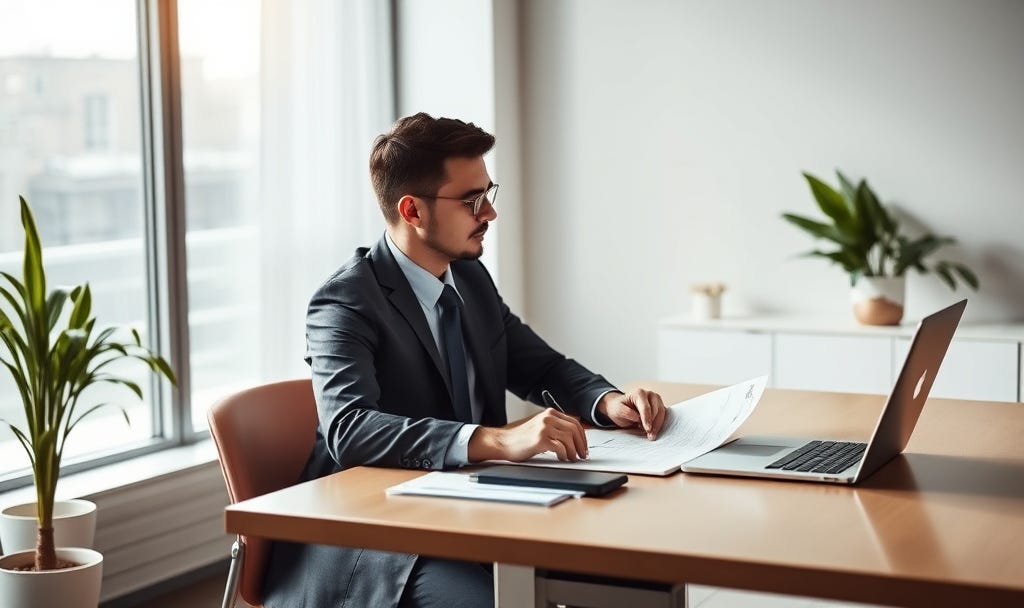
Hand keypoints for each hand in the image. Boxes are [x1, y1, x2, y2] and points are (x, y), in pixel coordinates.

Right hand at [468, 409, 587, 462]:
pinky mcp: (540, 439)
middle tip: (582, 455)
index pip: (574, 422)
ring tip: (571, 458)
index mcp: (550, 413)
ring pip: (569, 438)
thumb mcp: (540, 427)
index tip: (583, 446)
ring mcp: (544, 428)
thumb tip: (575, 438)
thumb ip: (555, 427)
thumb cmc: (521, 438)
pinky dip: (564, 454)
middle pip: (574, 429)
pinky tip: (562, 458)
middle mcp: (548, 418)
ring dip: (573, 451)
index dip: (582, 436)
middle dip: (581, 444)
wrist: (503, 442)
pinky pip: (560, 447)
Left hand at [597, 389, 666, 439]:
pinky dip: (659, 425)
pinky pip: (663, 416)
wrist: (621, 407)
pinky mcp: (659, 407)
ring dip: (657, 426)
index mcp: (639, 393)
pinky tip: (653, 431)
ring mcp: (656, 400)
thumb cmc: (619, 408)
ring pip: (661, 413)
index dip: (647, 419)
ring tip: (650, 435)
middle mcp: (650, 394)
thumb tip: (638, 418)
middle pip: (656, 410)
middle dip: (653, 424)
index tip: (647, 429)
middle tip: (649, 435)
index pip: (645, 407)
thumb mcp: (618, 410)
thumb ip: (627, 412)